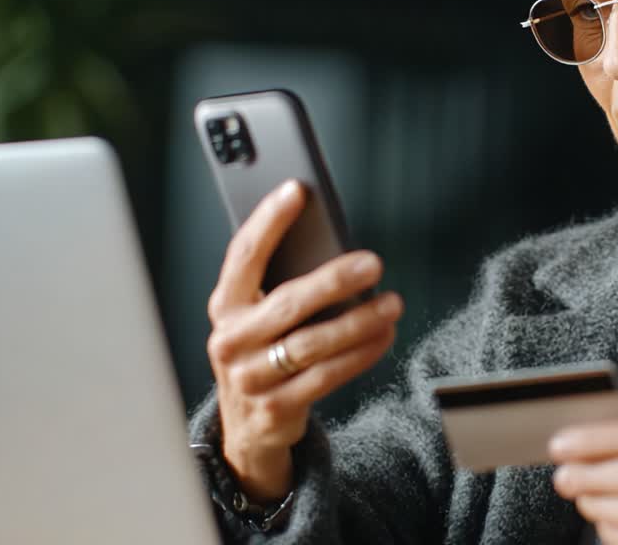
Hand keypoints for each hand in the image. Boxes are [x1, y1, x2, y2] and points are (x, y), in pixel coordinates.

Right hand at [205, 180, 402, 502]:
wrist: (248, 426)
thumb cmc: (263, 351)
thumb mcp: (258, 317)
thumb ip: (280, 284)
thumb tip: (334, 246)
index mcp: (224, 305)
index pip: (244, 254)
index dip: (268, 220)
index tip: (297, 190)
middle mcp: (230, 340)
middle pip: (288, 302)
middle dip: (334, 280)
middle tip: (373, 262)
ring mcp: (250, 378)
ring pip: (312, 344)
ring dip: (359, 322)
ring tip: (392, 303)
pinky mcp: (276, 408)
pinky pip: (326, 377)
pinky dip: (361, 354)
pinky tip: (384, 336)